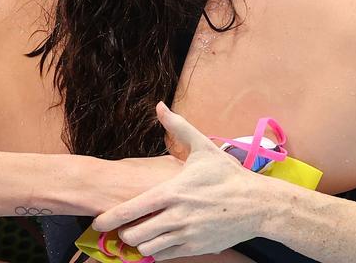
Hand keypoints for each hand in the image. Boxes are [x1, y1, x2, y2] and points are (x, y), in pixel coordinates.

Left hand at [92, 103, 268, 259]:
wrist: (257, 204)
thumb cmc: (228, 175)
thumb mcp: (204, 148)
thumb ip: (178, 128)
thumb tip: (159, 106)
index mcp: (172, 192)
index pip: (131, 210)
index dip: (109, 218)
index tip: (98, 222)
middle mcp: (176, 216)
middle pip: (134, 234)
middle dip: (125, 232)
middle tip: (126, 226)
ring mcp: (186, 235)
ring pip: (148, 249)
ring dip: (142, 242)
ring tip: (144, 233)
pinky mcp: (196, 248)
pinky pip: (166, 256)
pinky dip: (159, 250)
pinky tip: (162, 239)